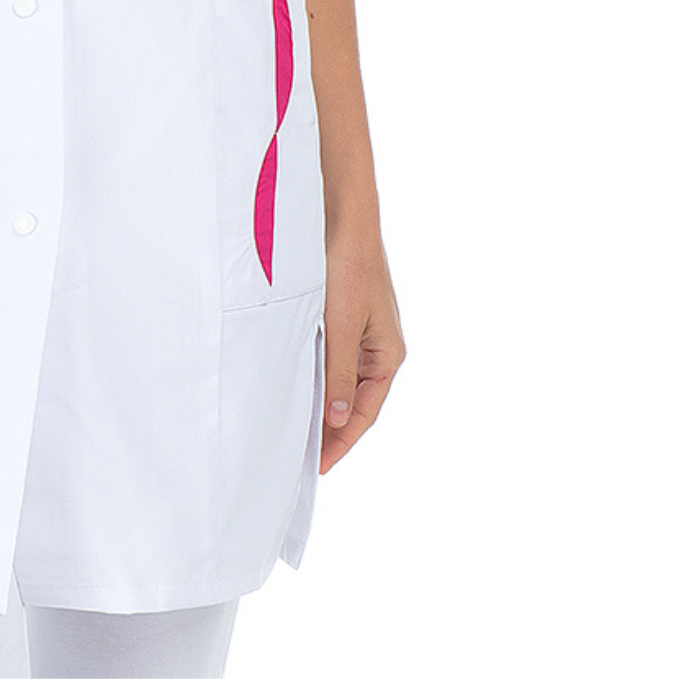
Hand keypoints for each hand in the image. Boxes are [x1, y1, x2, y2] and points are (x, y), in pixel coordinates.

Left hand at [320, 217, 404, 473]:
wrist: (344, 219)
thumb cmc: (349, 268)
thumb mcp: (342, 325)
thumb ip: (338, 372)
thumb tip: (335, 420)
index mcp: (388, 355)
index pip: (364, 411)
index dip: (342, 441)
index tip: (320, 466)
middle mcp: (379, 348)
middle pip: (354, 400)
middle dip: (332, 429)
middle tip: (303, 456)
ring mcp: (363, 333)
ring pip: (342, 380)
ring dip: (323, 402)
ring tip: (298, 429)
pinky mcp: (345, 317)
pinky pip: (333, 358)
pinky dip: (318, 376)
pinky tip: (298, 384)